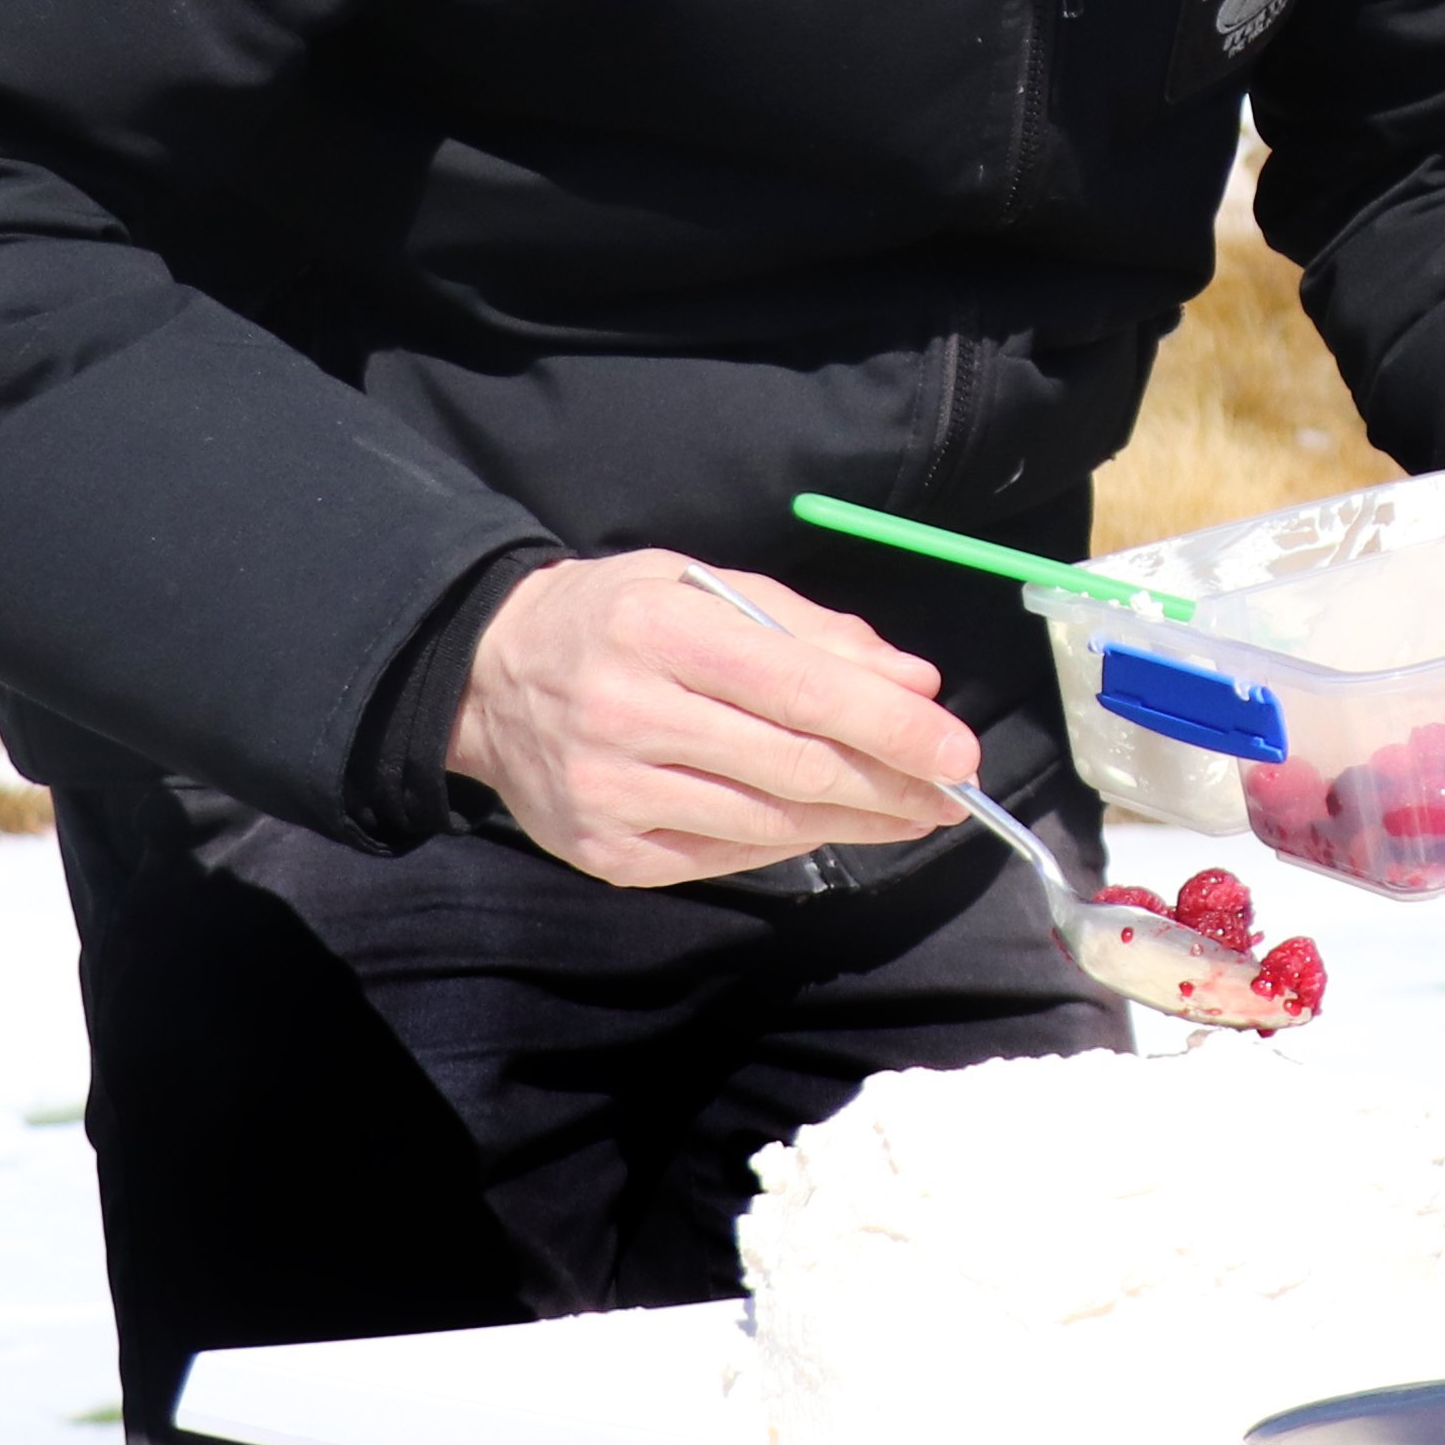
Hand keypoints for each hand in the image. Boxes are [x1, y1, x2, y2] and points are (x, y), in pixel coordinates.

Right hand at [447, 554, 981, 888]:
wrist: (487, 677)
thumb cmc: (618, 619)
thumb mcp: (705, 587)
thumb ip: (811, 632)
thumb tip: (914, 684)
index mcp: (661, 632)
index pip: (800, 689)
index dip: (889, 726)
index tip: (957, 751)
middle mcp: (630, 716)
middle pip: (793, 767)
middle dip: (889, 785)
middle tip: (951, 794)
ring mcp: (612, 794)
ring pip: (767, 822)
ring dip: (851, 820)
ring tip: (906, 811)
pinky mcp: (606, 852)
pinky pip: (726, 856)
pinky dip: (786, 840)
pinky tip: (819, 821)